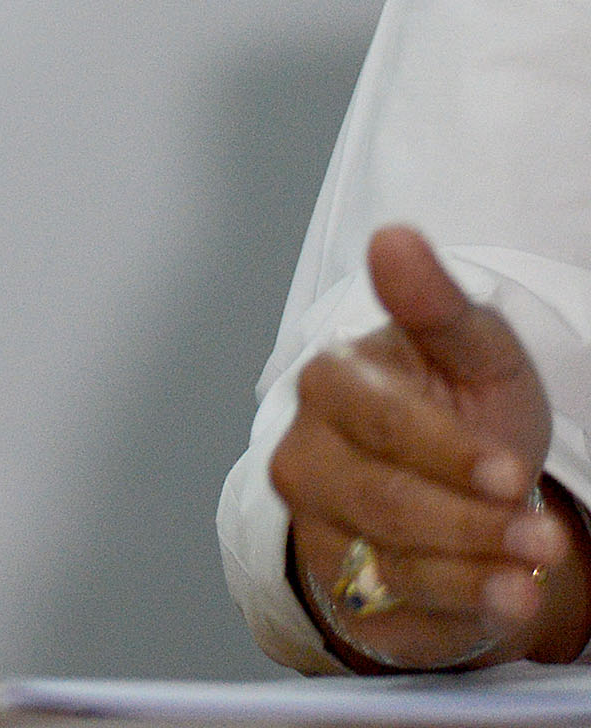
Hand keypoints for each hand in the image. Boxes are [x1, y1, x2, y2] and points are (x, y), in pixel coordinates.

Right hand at [272, 226, 589, 668]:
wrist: (454, 491)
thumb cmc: (459, 410)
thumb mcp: (471, 355)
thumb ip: (435, 305)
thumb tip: (394, 239)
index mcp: (331, 384)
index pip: (379, 420)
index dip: (447, 451)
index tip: (511, 473)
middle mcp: (307, 455)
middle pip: (381, 498)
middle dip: (469, 522)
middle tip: (542, 537)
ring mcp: (317, 525)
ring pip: (386, 559)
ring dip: (469, 573)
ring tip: (531, 577)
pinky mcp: (339, 587)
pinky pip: (391, 610)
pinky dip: (452, 611)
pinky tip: (501, 601)